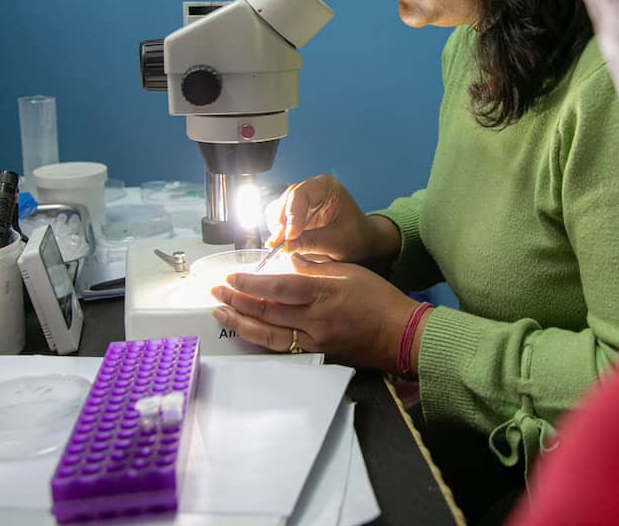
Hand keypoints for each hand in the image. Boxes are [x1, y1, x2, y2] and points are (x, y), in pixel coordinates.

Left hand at [210, 260, 427, 371]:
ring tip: (221, 312)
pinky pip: (282, 349)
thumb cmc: (381, 300)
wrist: (402, 335)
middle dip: (237, 300)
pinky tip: (247, 331)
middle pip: (267, 311)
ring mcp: (315, 342)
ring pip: (268, 334)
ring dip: (241, 322)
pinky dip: (261, 340)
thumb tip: (290, 261)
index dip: (250, 283)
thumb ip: (317, 268)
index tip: (230, 278)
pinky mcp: (318, 356)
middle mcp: (315, 320)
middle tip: (216, 291)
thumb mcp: (351, 272)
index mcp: (324, 294)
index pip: (278, 287)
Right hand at [268, 175, 399, 262]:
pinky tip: (282, 244)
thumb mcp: (338, 241)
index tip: (291, 236)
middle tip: (279, 244)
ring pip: (278, 209)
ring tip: (280, 245)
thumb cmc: (356, 237)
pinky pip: (279, 220)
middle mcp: (311, 189)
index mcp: (326, 186)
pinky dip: (278, 232)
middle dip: (282, 222)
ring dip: (277, 227)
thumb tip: (286, 246)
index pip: (301, 194)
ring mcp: (301, 202)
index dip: (293, 214)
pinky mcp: (295, 215)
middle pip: (286, 200)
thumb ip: (312, 242)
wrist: (361, 243)